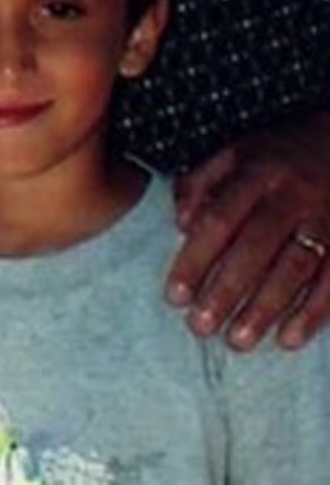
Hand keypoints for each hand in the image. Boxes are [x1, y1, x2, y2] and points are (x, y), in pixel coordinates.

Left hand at [167, 111, 329, 349]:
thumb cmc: (282, 153)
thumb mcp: (239, 150)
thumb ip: (203, 181)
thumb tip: (179, 223)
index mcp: (256, 171)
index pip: (219, 219)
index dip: (195, 259)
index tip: (175, 295)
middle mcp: (290, 195)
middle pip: (254, 248)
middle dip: (225, 291)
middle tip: (200, 326)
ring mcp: (325, 218)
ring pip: (293, 269)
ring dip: (265, 309)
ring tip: (238, 340)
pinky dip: (312, 314)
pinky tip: (288, 340)